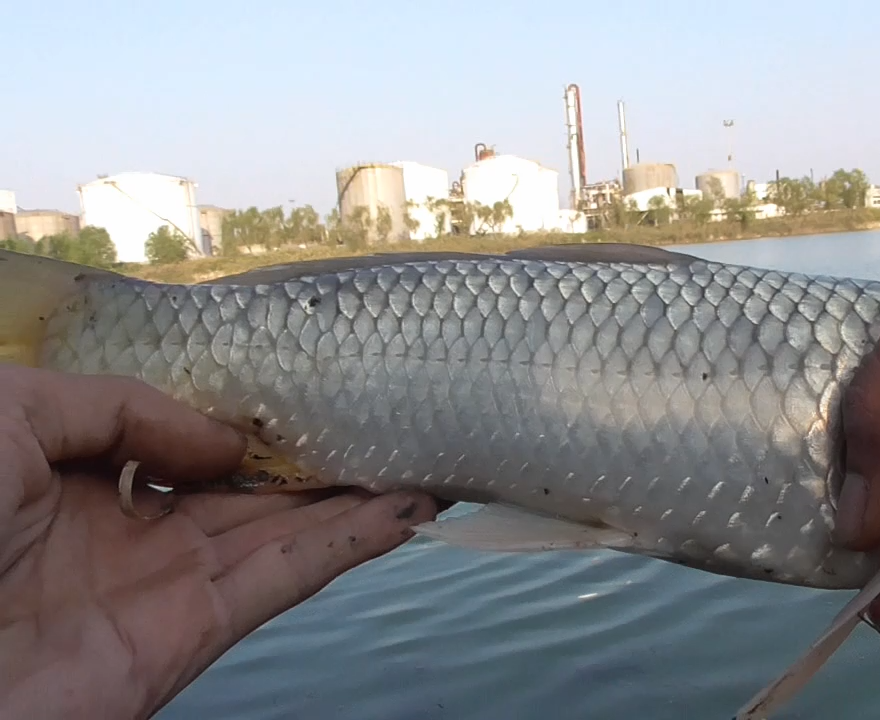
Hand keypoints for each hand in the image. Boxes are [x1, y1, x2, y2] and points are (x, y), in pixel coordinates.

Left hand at [0, 365, 437, 717]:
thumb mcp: (3, 412)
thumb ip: (118, 405)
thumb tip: (220, 442)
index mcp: (69, 474)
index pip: (176, 439)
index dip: (243, 417)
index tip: (305, 389)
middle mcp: (124, 529)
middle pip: (244, 488)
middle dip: (315, 459)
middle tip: (391, 425)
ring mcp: (162, 584)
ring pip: (280, 531)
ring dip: (354, 500)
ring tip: (422, 463)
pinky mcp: (191, 636)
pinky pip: (284, 581)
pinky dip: (349, 547)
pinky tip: (403, 511)